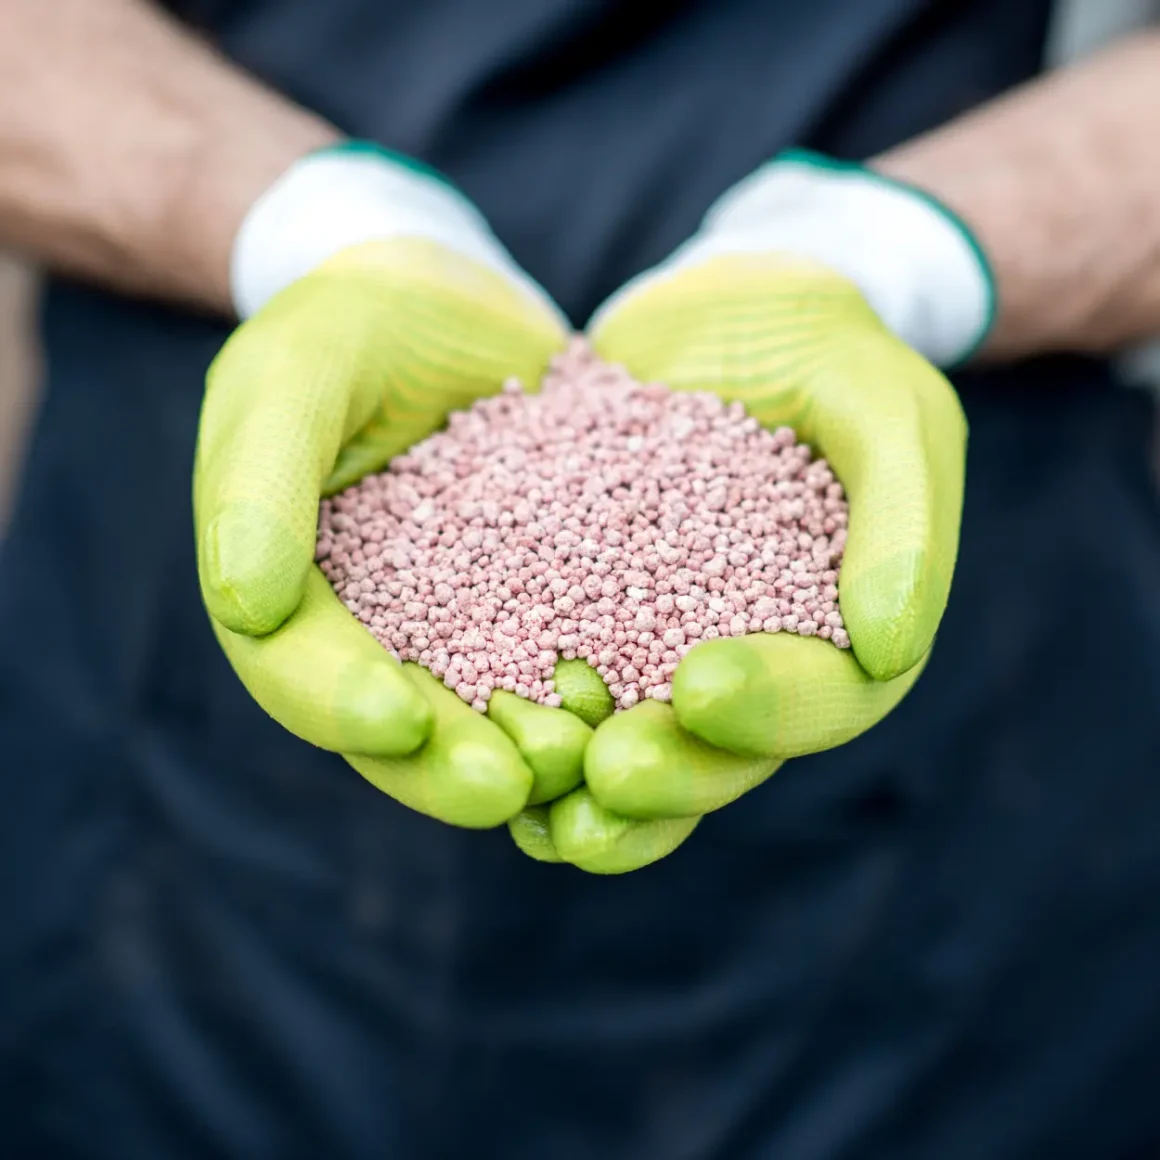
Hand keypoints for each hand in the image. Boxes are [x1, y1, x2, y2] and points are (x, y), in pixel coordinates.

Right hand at [196, 143, 593, 827]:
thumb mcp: (289, 379)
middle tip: (505, 790)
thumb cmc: (346, 328)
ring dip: (533, 752)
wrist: (442, 297)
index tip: (395, 720)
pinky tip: (650, 705)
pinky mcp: (546, 597)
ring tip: (585, 770)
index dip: (337, 702)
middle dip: (446, 765)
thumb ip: (258, 486)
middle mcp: (380, 629)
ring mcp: (465, 622)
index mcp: (293, 593)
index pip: (299, 666)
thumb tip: (243, 604)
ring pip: (492, 709)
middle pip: (401, 721)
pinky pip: (570, 652)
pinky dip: (603, 688)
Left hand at [511, 152, 981, 869]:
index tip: (701, 688)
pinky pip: (557, 679)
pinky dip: (524, 723)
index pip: (824, 697)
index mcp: (841, 627)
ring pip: (638, 743)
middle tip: (608, 778)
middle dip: (673, 776)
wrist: (719, 313)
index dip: (772, 708)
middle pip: (724, 751)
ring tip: (541, 821)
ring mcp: (664, 644)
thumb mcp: (883, 403)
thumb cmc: (819, 347)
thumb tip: (886, 651)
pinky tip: (479, 743)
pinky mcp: (587, 613)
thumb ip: (903, 518)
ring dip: (592, 793)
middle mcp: (752, 656)